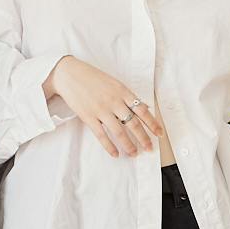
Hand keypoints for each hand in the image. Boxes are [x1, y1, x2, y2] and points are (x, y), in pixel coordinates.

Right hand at [47, 58, 163, 158]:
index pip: (142, 110)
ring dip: (128, 145)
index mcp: (122, 91)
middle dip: (144, 138)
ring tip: (134, 154)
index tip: (159, 133)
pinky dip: (110, 146)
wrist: (70, 74)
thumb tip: (142, 108)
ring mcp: (101, 110)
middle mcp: (114, 101)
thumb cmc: (92, 77)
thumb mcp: (114, 83)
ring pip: (119, 132)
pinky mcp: (88, 117)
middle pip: (133, 124)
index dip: (153, 123)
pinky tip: (116, 153)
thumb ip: (126, 96)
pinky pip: (102, 135)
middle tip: (149, 148)